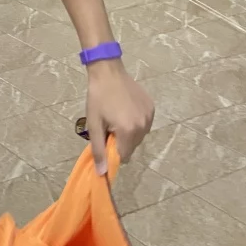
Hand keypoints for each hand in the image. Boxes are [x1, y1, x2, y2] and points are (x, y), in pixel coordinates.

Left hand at [84, 61, 153, 175]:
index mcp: (128, 131)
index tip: (105, 139)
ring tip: (117, 115)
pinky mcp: (151, 108)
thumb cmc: (97, 98)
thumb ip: (98, 150)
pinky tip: (126, 109)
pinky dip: (135, 122)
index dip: (112, 151)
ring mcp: (149, 116)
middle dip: (120, 141)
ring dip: (129, 132)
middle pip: (132, 146)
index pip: (124, 156)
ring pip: (139, 136)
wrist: (108, 72)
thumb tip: (103, 173)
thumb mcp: (94, 124)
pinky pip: (144, 124)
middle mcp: (143, 126)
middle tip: (109, 125)